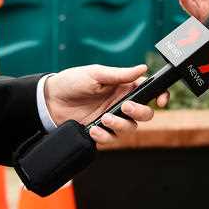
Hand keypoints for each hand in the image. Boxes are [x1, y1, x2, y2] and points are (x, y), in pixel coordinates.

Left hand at [44, 64, 169, 145]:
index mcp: (124, 87)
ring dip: (120, 125)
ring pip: (130, 129)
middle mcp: (121, 104)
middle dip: (139, 113)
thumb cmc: (72, 82)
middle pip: (145, 114)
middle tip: (124, 107)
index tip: (161, 101)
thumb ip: (120, 74)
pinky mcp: (99, 133)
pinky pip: (111, 139)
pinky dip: (105, 136)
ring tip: (103, 119)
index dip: (161, 96)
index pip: (150, 92)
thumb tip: (143, 68)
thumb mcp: (96, 74)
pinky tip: (93, 129)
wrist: (47, 101)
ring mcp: (111, 119)